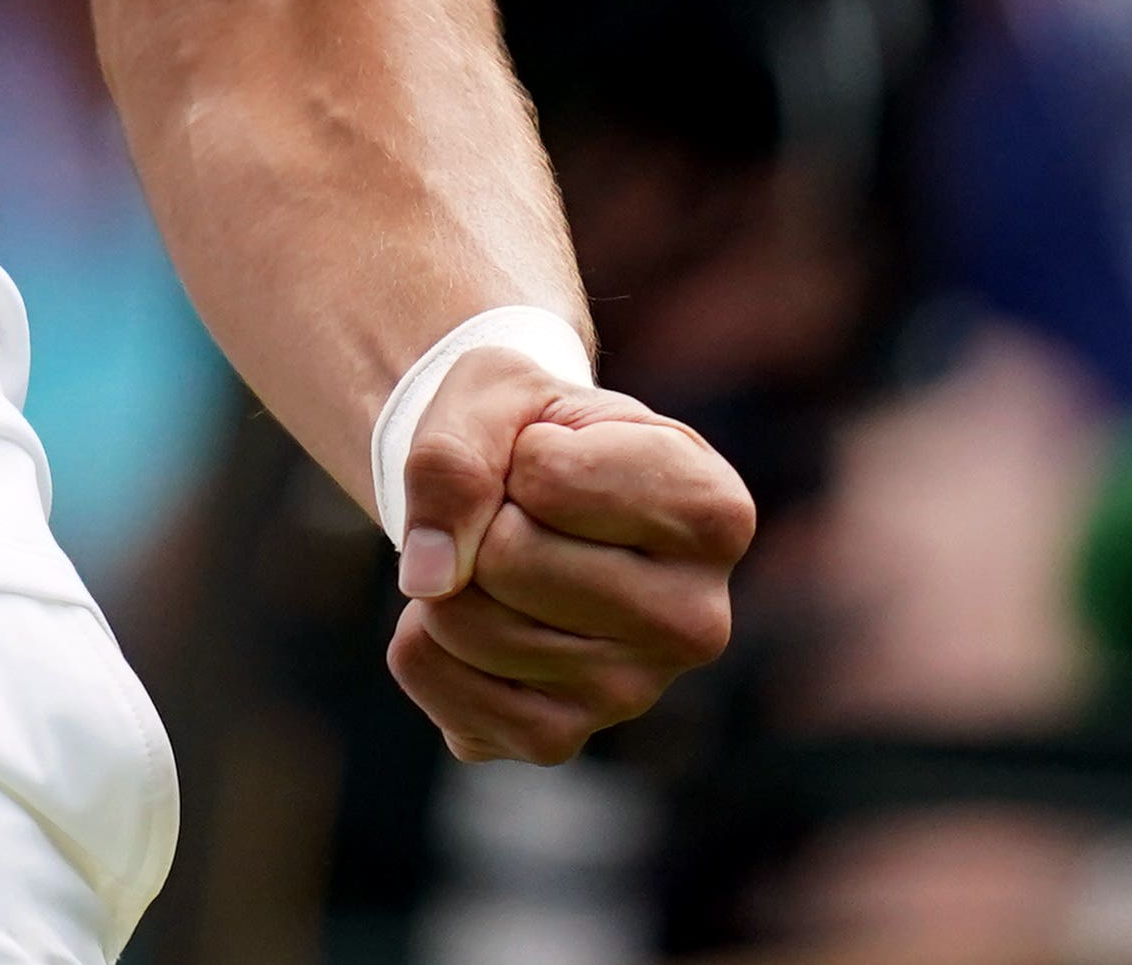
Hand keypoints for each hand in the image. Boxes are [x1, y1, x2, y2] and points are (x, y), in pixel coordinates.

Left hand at [389, 360, 754, 762]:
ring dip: (443, 574)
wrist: (516, 494)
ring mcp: (631, 692)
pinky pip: (432, 676)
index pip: (547, 478)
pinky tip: (474, 611)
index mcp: (713, 513)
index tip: (552, 454)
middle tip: (516, 513)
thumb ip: (453, 457)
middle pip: (507, 560)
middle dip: (477, 520)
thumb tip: (429, 579)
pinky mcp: (556, 738)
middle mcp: (697, 620)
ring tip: (498, 559)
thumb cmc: (525, 431)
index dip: (520, 450)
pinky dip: (418, 632)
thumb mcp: (494, 392)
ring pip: (464, 622)